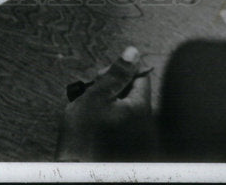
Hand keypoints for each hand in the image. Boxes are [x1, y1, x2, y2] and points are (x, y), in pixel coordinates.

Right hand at [56, 46, 153, 160]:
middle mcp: (146, 125)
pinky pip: (124, 127)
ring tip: (90, 112)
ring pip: (127, 109)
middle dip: (112, 88)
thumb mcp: (95, 97)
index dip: (120, 73)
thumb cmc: (83, 137)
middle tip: (92, 94)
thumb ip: (115, 74)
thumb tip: (132, 52)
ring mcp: (141, 140)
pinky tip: (95, 128)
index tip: (101, 78)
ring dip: (109, 104)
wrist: (78, 174)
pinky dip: (110, 122)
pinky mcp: (133, 153)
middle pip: (133, 93)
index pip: (140, 76)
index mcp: (140, 108)